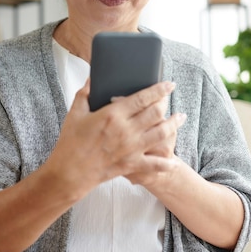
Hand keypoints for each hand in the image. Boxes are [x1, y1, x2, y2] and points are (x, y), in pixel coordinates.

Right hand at [45, 80, 184, 195]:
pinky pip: (154, 164)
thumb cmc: (70, 142)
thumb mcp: (74, 114)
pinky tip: (173, 160)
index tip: (169, 84)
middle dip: (166, 102)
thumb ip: (84, 94)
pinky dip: (166, 162)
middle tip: (170, 97)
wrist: (69, 172)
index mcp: (113, 115)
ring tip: (181, 117)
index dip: (159, 89)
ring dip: (174, 124)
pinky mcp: (132, 164)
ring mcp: (131, 148)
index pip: (143, 98)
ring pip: (161, 133)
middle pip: (156, 112)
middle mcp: (126, 130)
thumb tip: (91, 78)